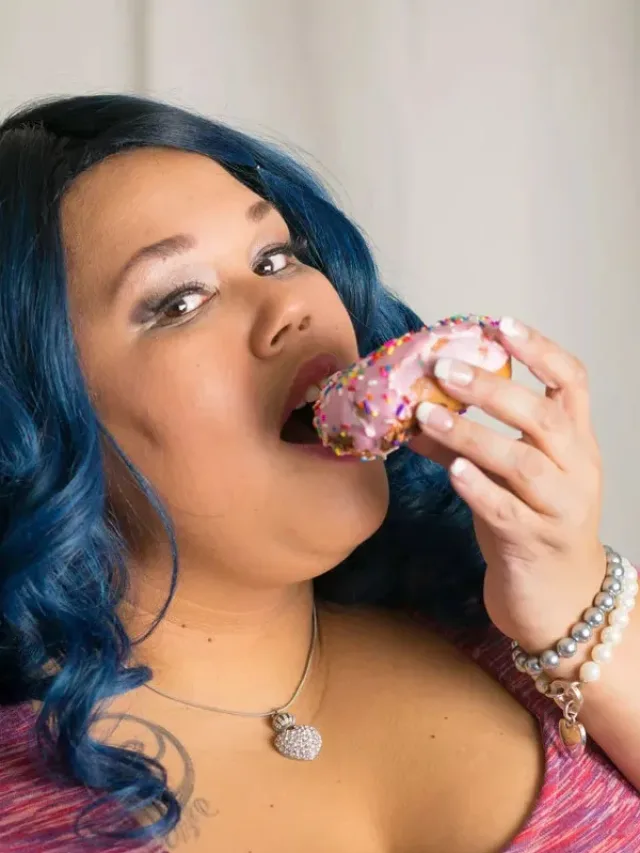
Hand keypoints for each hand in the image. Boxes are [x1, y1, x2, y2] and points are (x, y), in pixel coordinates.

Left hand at [410, 317, 606, 651]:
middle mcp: (576, 470)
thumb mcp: (507, 477)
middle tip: (444, 368)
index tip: (499, 325)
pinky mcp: (535, 544)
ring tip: (427, 414)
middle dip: (492, 388)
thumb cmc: (532, 526)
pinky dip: (478, 488)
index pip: (572, 382)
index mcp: (575, 443)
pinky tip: (451, 471)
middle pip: (544, 416)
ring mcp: (559, 509)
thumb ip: (466, 442)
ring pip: (523, 462)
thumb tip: (412, 407)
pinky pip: (507, 512)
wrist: (562, 601)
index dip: (539, 349)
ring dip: (472, 434)